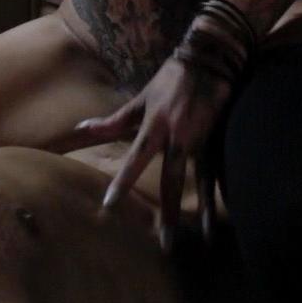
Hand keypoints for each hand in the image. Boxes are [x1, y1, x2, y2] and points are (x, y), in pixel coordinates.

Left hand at [73, 53, 233, 248]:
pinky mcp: (219, 140)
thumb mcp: (141, 98)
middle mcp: (178, 136)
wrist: (211, 60)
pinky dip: (217, 196)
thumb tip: (81, 128)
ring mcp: (201, 140)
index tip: (110, 204)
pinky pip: (218, 174)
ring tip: (205, 238)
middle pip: (170, 180)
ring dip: (199, 211)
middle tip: (164, 242)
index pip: (136, 158)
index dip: (123, 181)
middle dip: (168, 212)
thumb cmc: (171, 79)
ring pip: (199, 181)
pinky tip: (220, 218)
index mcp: (155, 125)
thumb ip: (114, 120)